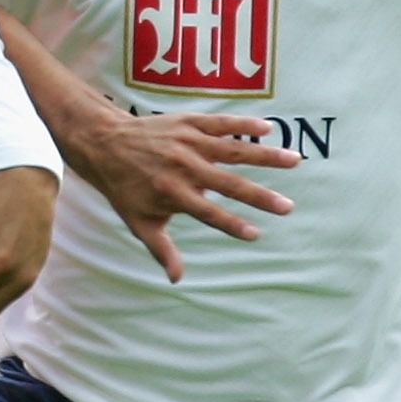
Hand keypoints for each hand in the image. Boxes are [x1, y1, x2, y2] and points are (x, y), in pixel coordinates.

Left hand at [63, 108, 296, 280]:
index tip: (256, 234)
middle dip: (260, 197)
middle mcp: (183, 167)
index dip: (232, 224)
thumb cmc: (124, 188)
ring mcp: (187, 142)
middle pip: (229, 184)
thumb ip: (162, 249)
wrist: (105, 143)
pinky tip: (268, 129)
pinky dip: (244, 124)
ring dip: (265, 155)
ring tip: (294, 160)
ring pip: (233, 149)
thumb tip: (176, 279)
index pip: (209, 213)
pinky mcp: (188, 122)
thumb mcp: (139, 222)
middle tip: (287, 207)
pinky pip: (221, 122)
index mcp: (172, 193)